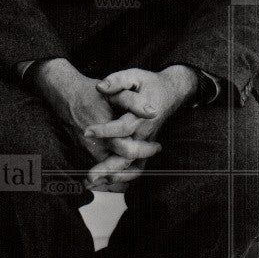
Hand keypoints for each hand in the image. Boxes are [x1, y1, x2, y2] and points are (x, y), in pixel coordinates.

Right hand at [31, 58, 159, 191]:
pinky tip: (124, 170)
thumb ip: (134, 102)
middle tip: (151, 154)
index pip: (129, 151)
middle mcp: (95, 147)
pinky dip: (112, 173)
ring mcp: (86, 152)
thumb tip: (153, 112)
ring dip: (126, 172)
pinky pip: (98, 170)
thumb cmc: (91, 93)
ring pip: (109, 172)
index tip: (157, 146)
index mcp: (105, 133)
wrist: (65, 95)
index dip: (145, 150)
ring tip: (142, 163)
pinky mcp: (81, 154)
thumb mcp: (115, 93)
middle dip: (138, 164)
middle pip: (120, 167)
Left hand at [84, 66, 197, 190]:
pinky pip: (136, 168)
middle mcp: (145, 132)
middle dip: (108, 165)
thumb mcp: (134, 76)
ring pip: (131, 165)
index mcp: (142, 115)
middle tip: (89, 174)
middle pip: (127, 154)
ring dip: (112, 175)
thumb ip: (117, 80)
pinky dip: (121, 177)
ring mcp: (146, 142)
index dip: (105, 130)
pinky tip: (103, 181)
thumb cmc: (150, 83)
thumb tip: (100, 87)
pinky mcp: (146, 148)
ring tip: (91, 181)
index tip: (87, 132)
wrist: (170, 92)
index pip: (124, 127)